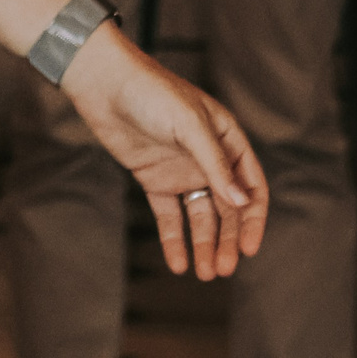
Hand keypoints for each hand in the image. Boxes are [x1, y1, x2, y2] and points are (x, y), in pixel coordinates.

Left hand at [63, 24, 269, 280]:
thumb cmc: (152, 93)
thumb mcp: (189, 125)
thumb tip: (242, 203)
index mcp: (227, 140)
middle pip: (227, 208)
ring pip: (200, 216)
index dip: (253, 218)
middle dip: (227, 239)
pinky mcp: (154, 178)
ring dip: (205, 244)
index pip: (251, 185)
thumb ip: (215, 164)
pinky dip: (174, 239)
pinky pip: (169, 215)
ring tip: (205, 273)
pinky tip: (178, 263)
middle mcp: (208, 158)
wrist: (103, 84)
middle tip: (223, 269)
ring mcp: (181, 170)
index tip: (249, 248)